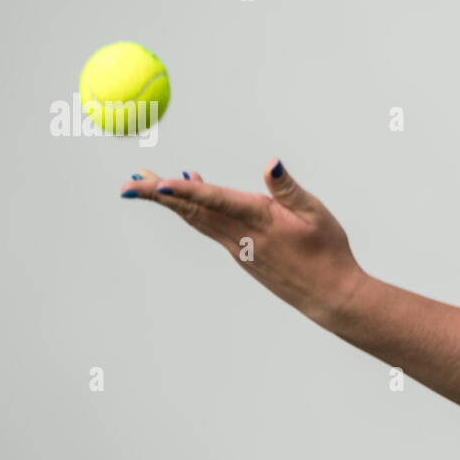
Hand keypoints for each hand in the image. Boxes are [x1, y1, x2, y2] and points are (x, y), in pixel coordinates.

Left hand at [119, 159, 364, 329]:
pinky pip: (210, 228)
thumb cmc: (329, 252)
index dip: (187, 191)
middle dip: (158, 196)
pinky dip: (192, 211)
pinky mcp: (241, 255)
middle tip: (128, 184)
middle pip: (193, 212)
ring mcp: (238, 248)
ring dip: (171, 202)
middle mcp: (242, 236)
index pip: (217, 202)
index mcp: (261, 220)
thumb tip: (270, 163)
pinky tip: (187, 198)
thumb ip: (287, 188)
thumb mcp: (316, 213)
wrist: (330, 296)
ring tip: (147, 184)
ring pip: (197, 220)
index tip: (159, 185)